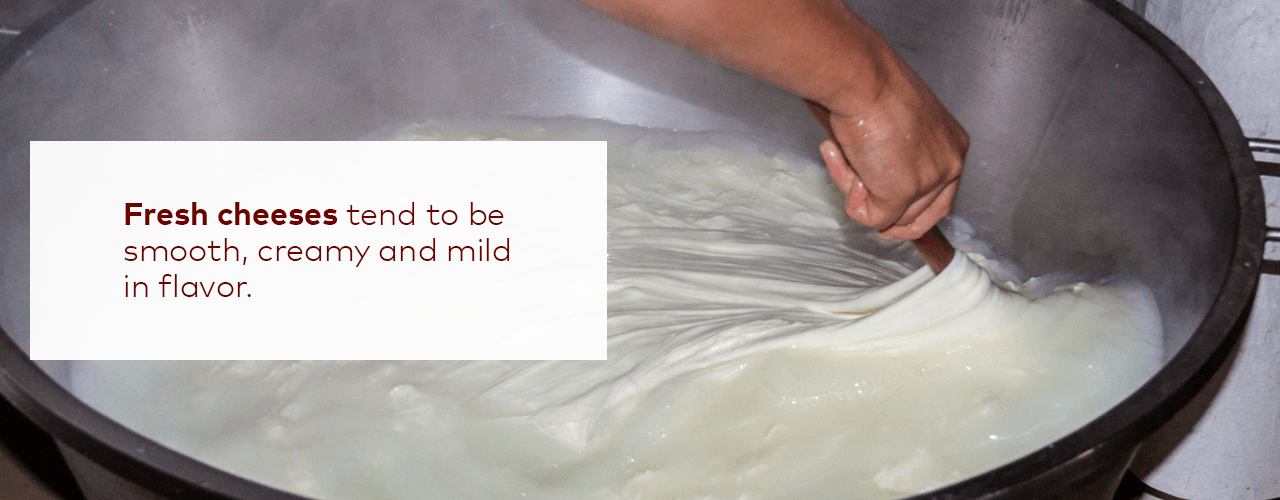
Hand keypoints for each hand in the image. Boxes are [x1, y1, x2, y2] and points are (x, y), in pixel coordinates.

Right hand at [809, 59, 967, 239]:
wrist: (863, 80)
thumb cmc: (875, 87)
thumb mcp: (900, 122)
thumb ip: (901, 153)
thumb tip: (880, 176)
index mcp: (954, 147)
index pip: (942, 195)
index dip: (912, 207)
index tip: (889, 210)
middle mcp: (950, 165)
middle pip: (923, 214)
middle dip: (889, 213)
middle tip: (860, 195)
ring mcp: (927, 182)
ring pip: (894, 218)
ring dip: (861, 194)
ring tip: (846, 157)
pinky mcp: (900, 194)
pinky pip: (871, 217)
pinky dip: (852, 199)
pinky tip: (846, 164)